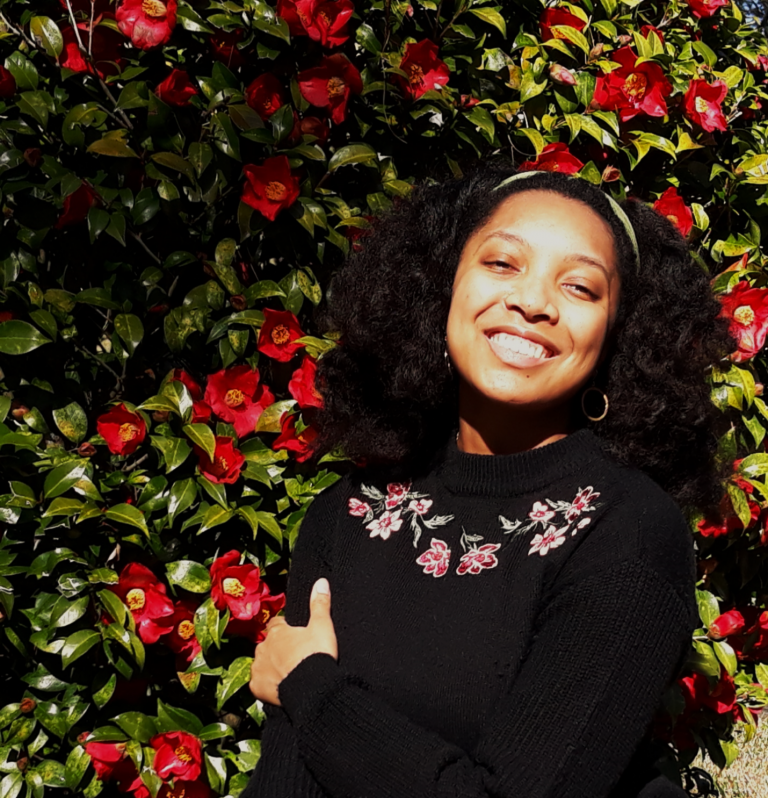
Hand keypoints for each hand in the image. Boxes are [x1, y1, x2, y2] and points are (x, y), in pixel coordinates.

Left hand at [249, 577, 337, 705]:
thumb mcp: (322, 626)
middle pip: (267, 644)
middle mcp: (264, 647)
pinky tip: (278, 686)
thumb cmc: (316, 656)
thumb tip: (321, 581)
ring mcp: (258, 668)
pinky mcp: (257, 687)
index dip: (284, 628)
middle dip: (277, 648)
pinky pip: (258, 684)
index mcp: (278, 631)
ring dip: (270, 665)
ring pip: (261, 663)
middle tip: (293, 656)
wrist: (312, 689)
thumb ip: (320, 603)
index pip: (277, 623)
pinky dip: (266, 684)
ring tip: (287, 672)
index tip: (292, 633)